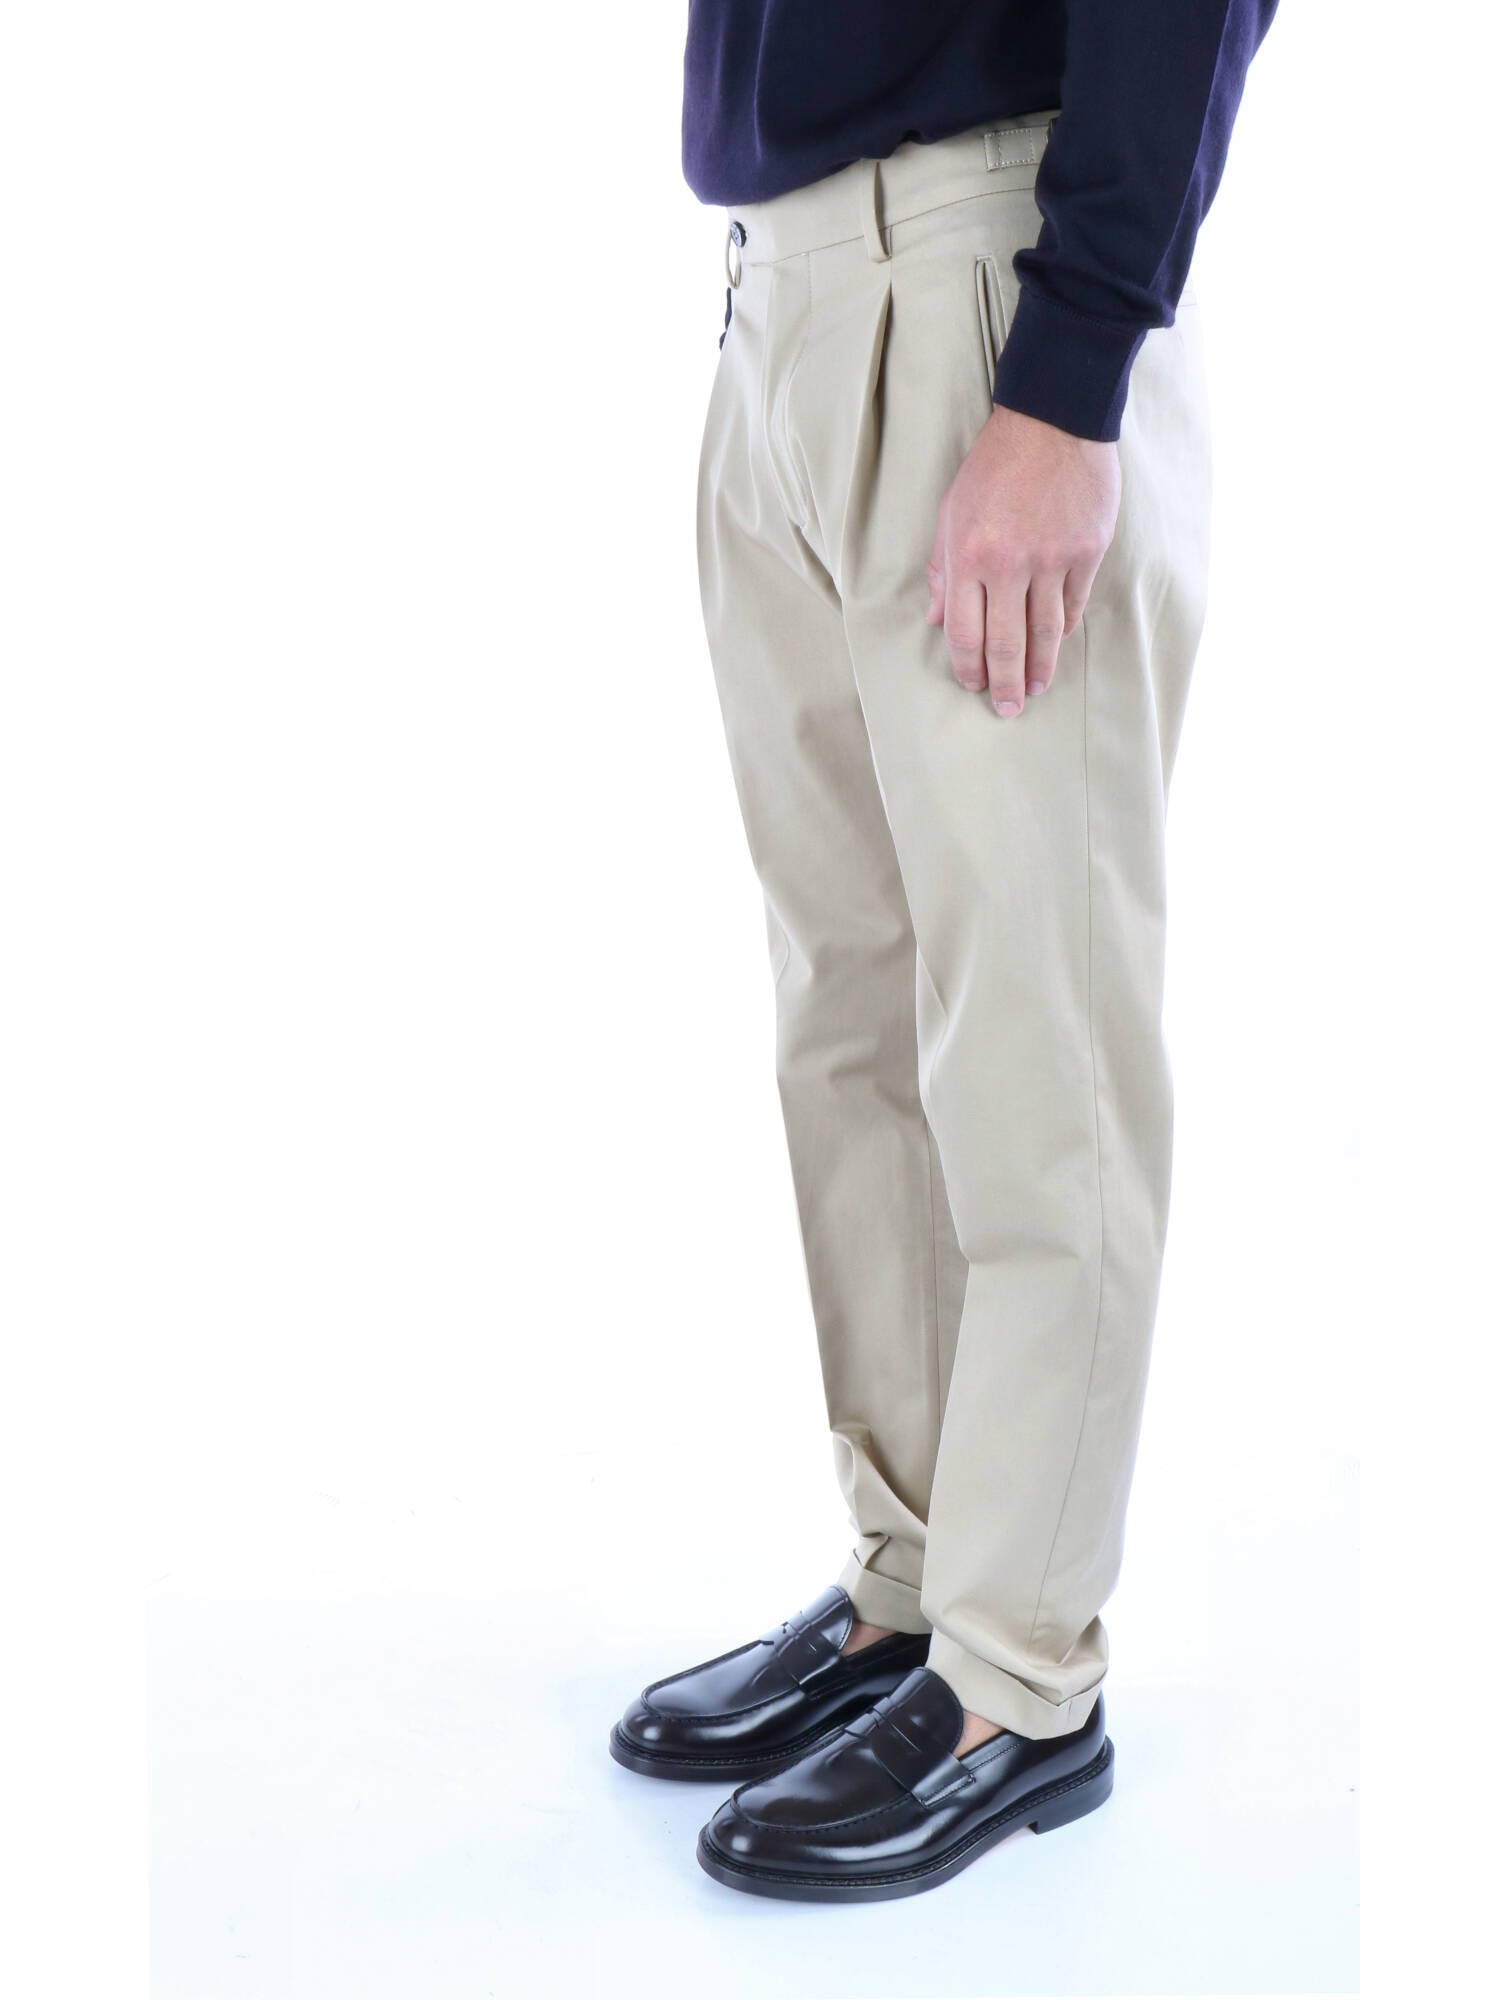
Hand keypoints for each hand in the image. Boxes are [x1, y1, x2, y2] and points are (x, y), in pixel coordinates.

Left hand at [926, 405, 1120, 717]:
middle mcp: (1011, 565)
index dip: (968, 668)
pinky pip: (1073, 605)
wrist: (1053, 420)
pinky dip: (1063, 630)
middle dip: (1005, 684)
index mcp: (969, 557)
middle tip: (1008, 709)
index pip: (966, 634)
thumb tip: (938, 620)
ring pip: (1046, 632)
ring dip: (1040, 668)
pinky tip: (1057, 644)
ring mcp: (1053, 560)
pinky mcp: (1088, 551)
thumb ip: (943, 570)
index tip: (972, 686)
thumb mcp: (951, 512)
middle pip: (1007, 644)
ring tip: (1036, 689)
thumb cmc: (994, 465)